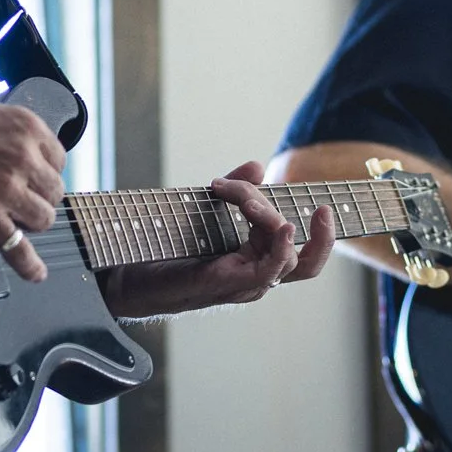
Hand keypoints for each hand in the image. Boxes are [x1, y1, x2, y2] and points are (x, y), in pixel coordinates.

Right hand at [0, 89, 64, 282]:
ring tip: (14, 221)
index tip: (34, 178)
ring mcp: (7, 188)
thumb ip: (11, 137)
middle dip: (37, 197)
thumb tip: (15, 154)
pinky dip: (28, 265)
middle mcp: (24, 157)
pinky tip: (35, 272)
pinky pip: (18, 248)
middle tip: (19, 199)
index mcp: (27, 128)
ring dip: (30, 223)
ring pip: (43, 219)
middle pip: (53, 191)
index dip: (44, 172)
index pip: (58, 160)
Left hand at [100, 161, 335, 319]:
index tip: (319, 204)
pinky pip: (266, 271)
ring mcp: (243, 284)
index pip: (302, 254)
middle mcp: (255, 276)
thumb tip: (257, 166)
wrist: (127, 274)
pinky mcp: (225, 284)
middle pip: (305, 261)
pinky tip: (284, 229)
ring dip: (273, 219)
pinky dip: (279, 249)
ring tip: (245, 198)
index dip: (321, 235)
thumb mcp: (206, 210)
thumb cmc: (166, 248)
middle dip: (323, 237)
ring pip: (285, 257)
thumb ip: (235, 191)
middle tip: (320, 208)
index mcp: (256, 261)